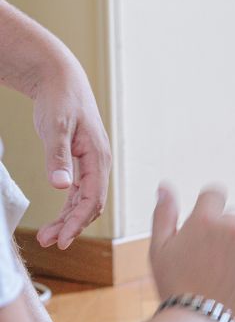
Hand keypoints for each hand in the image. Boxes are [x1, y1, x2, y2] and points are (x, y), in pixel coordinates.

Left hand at [33, 63, 110, 248]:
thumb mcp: (56, 127)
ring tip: (47, 235)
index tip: (61, 239)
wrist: (60, 78)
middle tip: (49, 242)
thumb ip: (58, 157)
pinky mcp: (81, 161)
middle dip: (71, 225)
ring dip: (69, 219)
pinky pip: (79, 191)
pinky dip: (68, 206)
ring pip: (84, 200)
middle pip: (91, 204)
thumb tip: (61, 187)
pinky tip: (56, 217)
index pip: (93, 198)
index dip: (78, 221)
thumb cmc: (60, 99)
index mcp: (98, 156)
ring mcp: (91, 163)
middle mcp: (99, 162)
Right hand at [149, 186, 234, 321]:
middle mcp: (233, 226)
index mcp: (205, 219)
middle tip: (209, 265)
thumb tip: (165, 186)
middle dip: (223, 235)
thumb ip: (164, 214)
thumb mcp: (159, 250)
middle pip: (232, 219)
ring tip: (223, 278)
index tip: (205, 230)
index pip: (214, 194)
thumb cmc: (175, 287)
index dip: (209, 209)